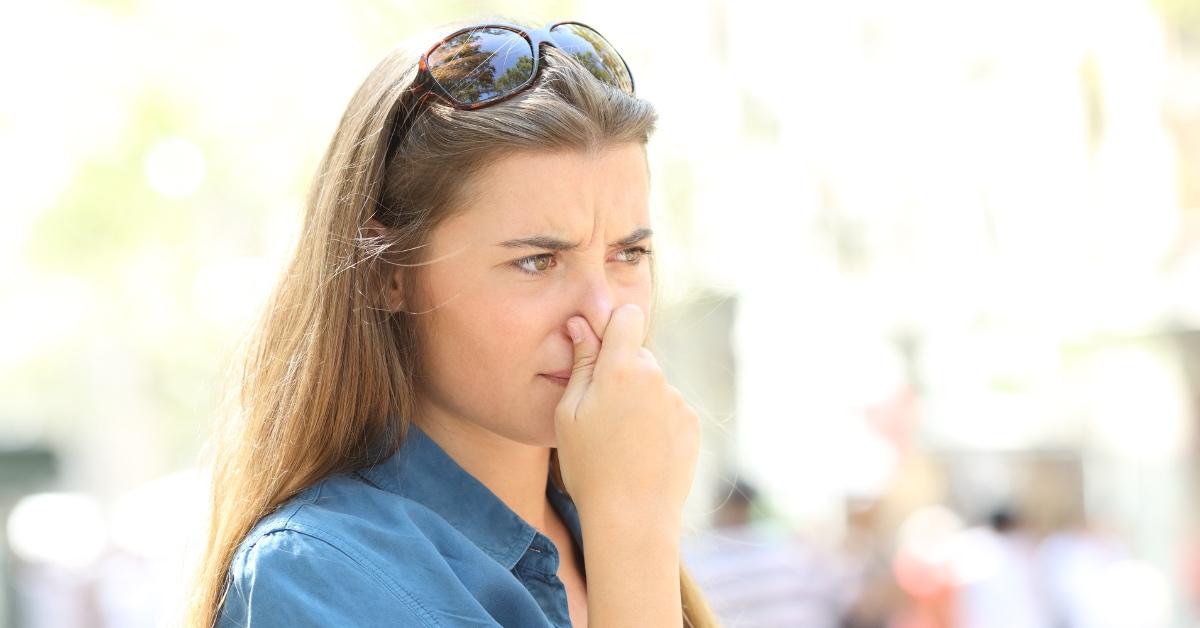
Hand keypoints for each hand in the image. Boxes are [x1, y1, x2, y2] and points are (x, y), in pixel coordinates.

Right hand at [553, 304, 699, 528]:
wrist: (633, 518)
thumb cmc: (589, 467)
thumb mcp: (569, 414)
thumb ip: (580, 364)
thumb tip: (581, 324)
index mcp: (621, 369)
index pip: (627, 316)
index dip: (612, 328)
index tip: (599, 351)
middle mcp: (656, 378)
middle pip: (638, 355)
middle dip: (621, 371)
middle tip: (601, 411)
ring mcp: (679, 401)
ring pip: (654, 385)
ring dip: (639, 399)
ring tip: (621, 441)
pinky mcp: (692, 424)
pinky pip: (670, 409)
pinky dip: (657, 422)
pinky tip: (642, 451)